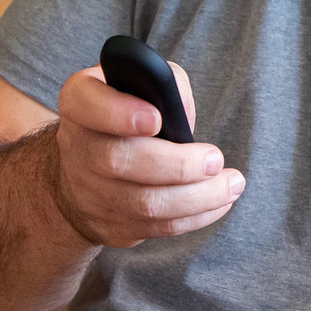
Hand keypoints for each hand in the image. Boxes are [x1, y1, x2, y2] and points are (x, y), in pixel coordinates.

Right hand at [53, 63, 244, 247]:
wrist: (90, 167)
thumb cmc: (130, 113)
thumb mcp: (142, 84)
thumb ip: (164, 86)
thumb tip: (182, 113)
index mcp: (81, 104)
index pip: (86, 105)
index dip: (119, 113)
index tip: (157, 119)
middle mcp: (78, 149)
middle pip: (119, 162)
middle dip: (176, 164)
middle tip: (214, 159)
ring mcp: (91, 192)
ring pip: (145, 203)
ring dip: (198, 196)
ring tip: (232, 183)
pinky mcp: (112, 225)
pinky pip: (158, 226)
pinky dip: (196, 216)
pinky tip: (220, 201)